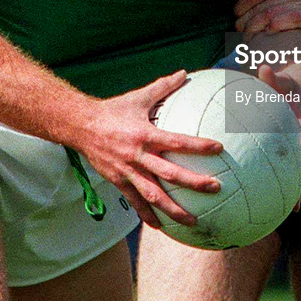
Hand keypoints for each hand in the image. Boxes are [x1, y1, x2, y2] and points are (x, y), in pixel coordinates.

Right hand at [78, 70, 223, 227]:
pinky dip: (148, 216)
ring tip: (193, 220)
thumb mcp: (139, 96)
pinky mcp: (118, 181)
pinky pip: (135, 202)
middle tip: (216, 188)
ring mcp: (127, 171)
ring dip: (174, 210)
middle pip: (170, 173)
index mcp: (145, 134)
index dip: (198, 145)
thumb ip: (163, 86)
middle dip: (194, 182)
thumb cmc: (114, 109)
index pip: (177, 141)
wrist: (80, 126)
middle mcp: (138, 155)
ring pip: (154, 195)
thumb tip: (185, 73)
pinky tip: (162, 227)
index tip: (219, 148)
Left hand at [234, 0, 300, 38]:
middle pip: (261, 3)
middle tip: (238, 29)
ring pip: (270, 13)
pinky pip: (288, 19)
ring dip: (254, 26)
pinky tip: (267, 33)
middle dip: (245, 18)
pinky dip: (274, 26)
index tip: (236, 15)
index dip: (243, 4)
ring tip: (247, 36)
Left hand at [257, 64, 300, 200]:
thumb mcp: (280, 78)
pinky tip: (275, 202)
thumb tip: (263, 67)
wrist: (294, 87)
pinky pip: (286, 168)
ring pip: (299, 168)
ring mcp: (296, 144)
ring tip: (296, 209)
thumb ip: (273, 77)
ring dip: (299, 187)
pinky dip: (283, 183)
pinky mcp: (288, 149)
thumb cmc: (284, 83)